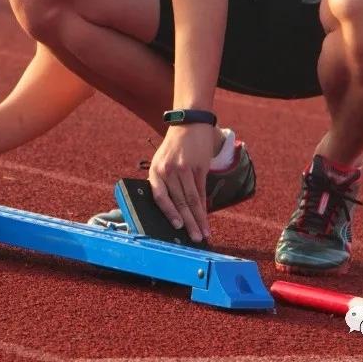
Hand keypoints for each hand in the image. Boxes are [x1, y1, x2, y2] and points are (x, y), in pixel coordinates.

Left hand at [147, 124, 213, 241]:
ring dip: (199, 218)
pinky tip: (207, 216)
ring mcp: (185, 168)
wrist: (190, 123)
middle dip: (188, 223)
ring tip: (204, 233)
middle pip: (179, 201)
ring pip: (192, 199)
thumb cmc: (175, 147)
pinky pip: (202, 190)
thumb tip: (173, 209)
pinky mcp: (199, 166)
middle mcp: (168, 170)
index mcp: (155, 170)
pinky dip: (205, 206)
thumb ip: (164, 182)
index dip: (169, 213)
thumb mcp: (162, 161)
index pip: (160, 197)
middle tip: (196, 238)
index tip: (177, 227)